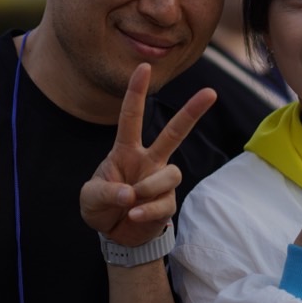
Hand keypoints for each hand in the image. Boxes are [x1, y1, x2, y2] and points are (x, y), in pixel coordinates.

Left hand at [80, 63, 216, 246]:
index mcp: (126, 150)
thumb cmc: (101, 207)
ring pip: (171, 173)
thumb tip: (130, 193)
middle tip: (210, 92)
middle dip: (192, 112)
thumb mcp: (90, 197)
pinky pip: (165, 202)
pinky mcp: (168, 203)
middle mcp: (148, 160)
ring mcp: (160, 181)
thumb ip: (106, 192)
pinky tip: (135, 215)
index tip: (144, 67)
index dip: (137, 91)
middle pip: (174, 132)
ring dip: (149, 187)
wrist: (115, 236)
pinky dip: (148, 210)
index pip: (131, 117)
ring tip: (131, 201)